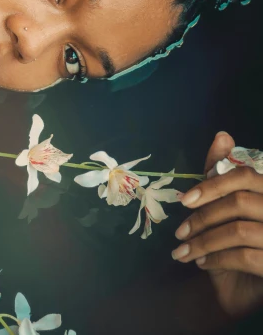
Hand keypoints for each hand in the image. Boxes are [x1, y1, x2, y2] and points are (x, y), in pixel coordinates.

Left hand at [172, 131, 262, 317]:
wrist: (243, 289)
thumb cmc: (235, 242)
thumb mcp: (225, 206)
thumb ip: (222, 173)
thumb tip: (223, 135)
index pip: (245, 175)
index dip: (213, 185)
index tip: (184, 200)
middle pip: (239, 202)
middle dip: (202, 217)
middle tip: (179, 232)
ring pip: (238, 231)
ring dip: (203, 242)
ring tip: (183, 251)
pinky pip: (245, 257)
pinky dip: (216, 259)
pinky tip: (201, 264)